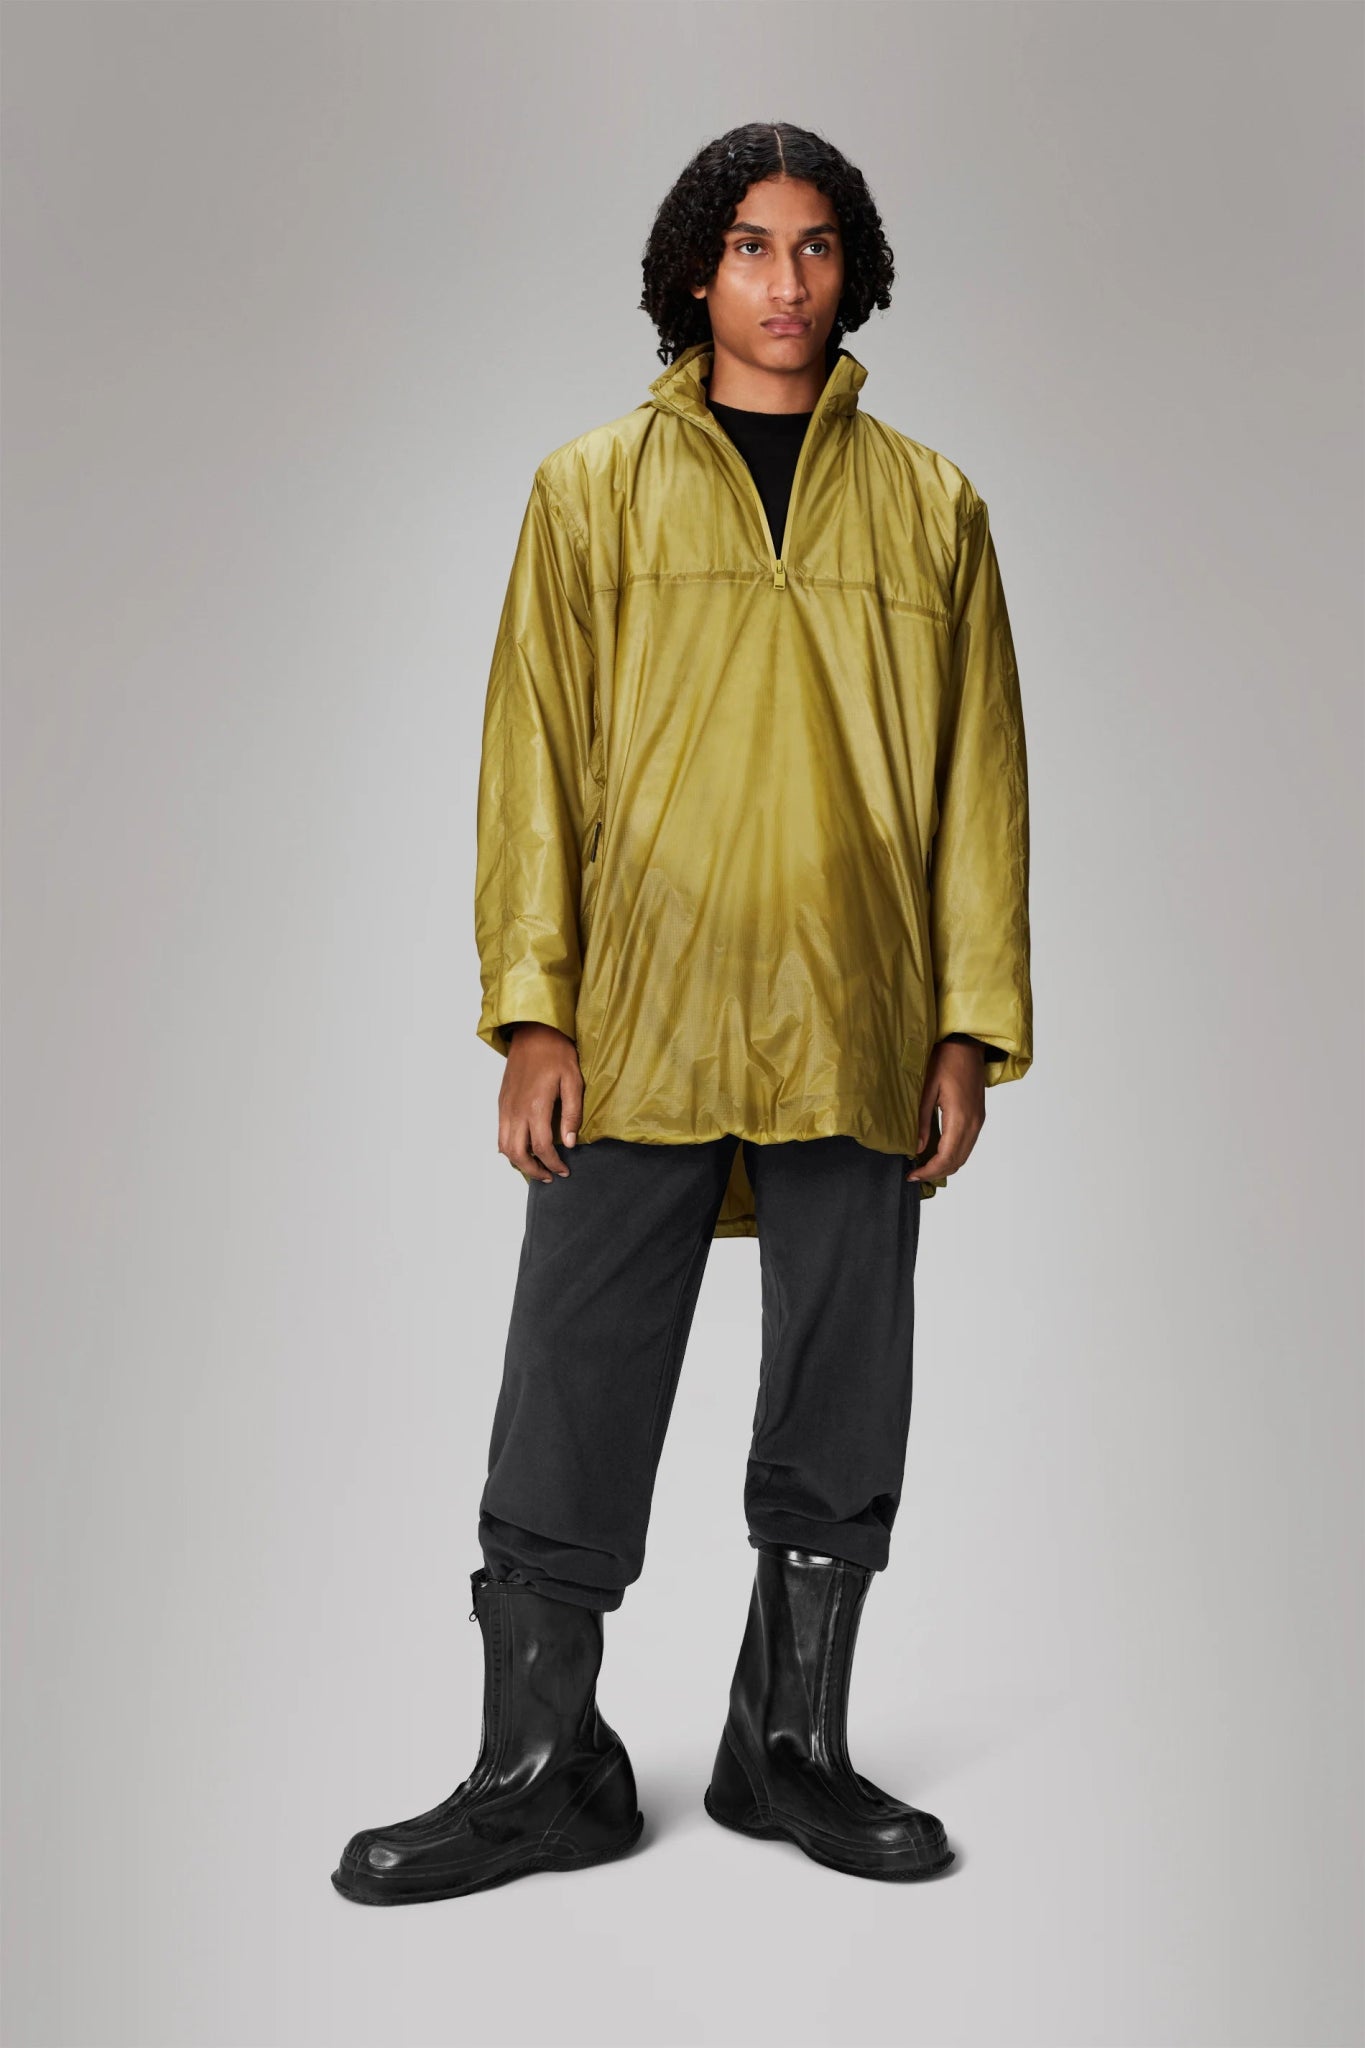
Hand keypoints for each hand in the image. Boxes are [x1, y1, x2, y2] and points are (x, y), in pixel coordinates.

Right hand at [498, 1023, 583, 1181]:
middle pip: (518, 1153)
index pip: (542, 1147)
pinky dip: (509, 1147)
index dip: (554, 1164)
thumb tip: (570, 1142)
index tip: (564, 1171)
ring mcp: (506, 1107)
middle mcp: (516, 1110)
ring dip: (519, 1162)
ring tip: (536, 1167)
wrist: (533, 1032)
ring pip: (504, 1146)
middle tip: (549, 1176)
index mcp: (536, 1107)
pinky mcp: (502, 1102)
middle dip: (533, 1170)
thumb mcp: (573, 1081)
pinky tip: (523, 1148)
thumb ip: (571, 1114)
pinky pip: (500, 1132)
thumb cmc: (556, 1053)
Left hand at [907, 1039, 986, 1183]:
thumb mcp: (927, 1090)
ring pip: (964, 1155)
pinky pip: (967, 1144)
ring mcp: (978, 1121)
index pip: (946, 1157)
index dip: (929, 1171)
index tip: (912, 1175)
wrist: (967, 1045)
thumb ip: (923, 1121)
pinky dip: (953, 1154)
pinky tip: (936, 1152)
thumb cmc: (945, 1060)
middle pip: (957, 1161)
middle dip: (936, 1172)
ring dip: (945, 1165)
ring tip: (923, 1167)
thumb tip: (918, 1148)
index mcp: (960, 1117)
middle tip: (914, 1174)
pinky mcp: (978, 1117)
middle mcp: (973, 1123)